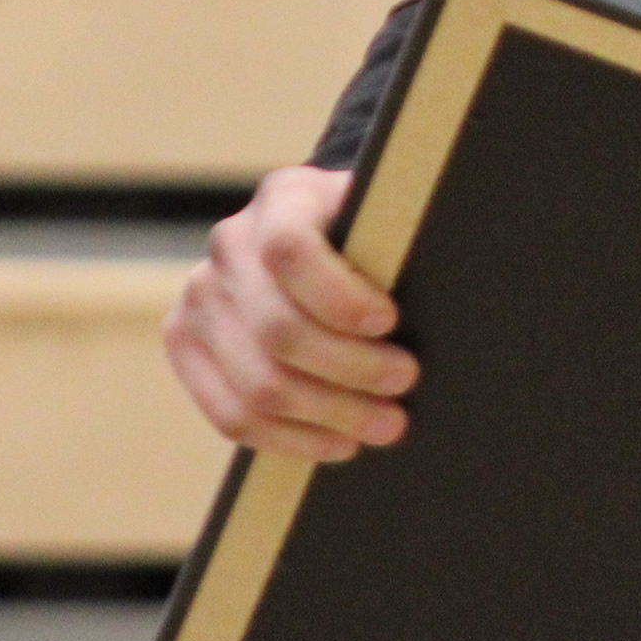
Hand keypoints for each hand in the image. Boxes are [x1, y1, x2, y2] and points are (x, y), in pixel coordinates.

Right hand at [162, 163, 417, 458]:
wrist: (319, 237)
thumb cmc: (373, 236)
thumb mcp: (388, 217)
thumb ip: (400, 242)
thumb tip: (456, 286)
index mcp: (283, 198)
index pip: (292, 251)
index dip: (341, 296)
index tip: (391, 322)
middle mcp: (229, 244)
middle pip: (279, 330)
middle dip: (352, 369)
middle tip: (406, 384)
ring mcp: (198, 297)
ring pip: (258, 383)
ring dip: (330, 414)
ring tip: (386, 424)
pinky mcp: (184, 343)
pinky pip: (229, 415)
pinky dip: (291, 440)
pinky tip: (339, 442)